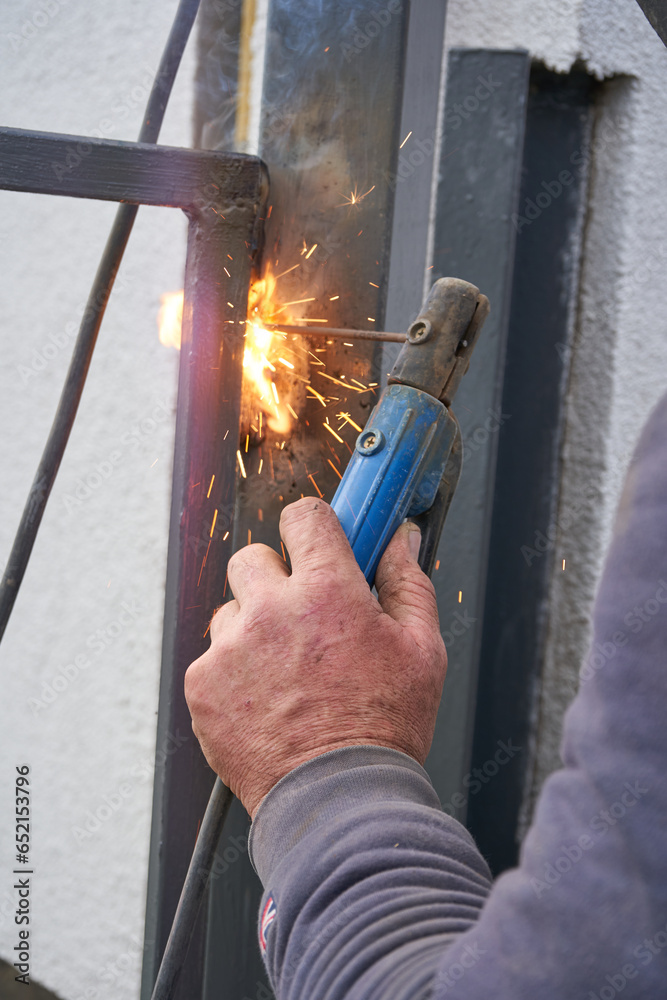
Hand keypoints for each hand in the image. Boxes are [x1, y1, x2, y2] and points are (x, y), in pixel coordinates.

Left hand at [184, 497, 446, 816]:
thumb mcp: (421, 650)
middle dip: (276, 577)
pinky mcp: (203, 685)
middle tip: (300, 615)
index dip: (311, 526)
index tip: (316, 541)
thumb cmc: (385, 728)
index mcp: (327, 591)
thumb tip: (399, 539)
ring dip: (252, 628)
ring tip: (284, 672)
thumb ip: (408, 582)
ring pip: (230, 610)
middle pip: (253, 557)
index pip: (304, 516)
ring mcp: (230, 648)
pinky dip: (233, 673)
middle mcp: (271, 610)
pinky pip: (212, 657)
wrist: (339, 802)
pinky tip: (265, 702)